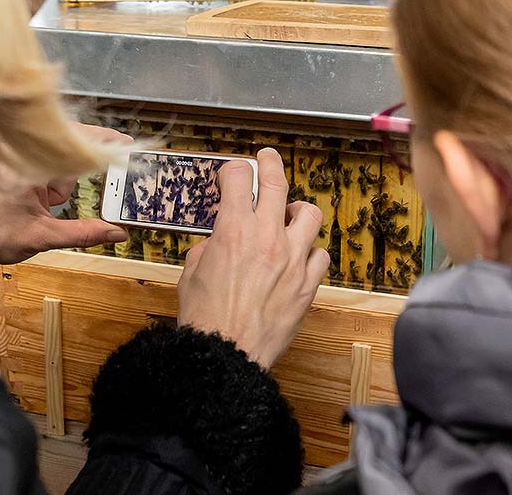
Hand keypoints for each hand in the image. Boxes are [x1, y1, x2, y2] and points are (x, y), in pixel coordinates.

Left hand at [0, 123, 130, 264]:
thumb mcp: (42, 236)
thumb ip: (84, 233)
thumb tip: (118, 233)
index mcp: (32, 162)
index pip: (78, 142)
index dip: (107, 141)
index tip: (129, 144)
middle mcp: (23, 152)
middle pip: (69, 153)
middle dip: (75, 178)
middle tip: (76, 198)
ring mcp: (15, 157)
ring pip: (55, 163)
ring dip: (59, 185)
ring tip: (43, 209)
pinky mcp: (9, 164)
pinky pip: (40, 166)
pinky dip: (47, 182)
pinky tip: (39, 203)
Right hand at [177, 148, 329, 368]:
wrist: (227, 354)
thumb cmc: (205, 319)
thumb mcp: (192, 274)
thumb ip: (209, 249)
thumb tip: (218, 244)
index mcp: (232, 231)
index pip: (238, 178)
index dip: (233, 170)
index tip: (232, 173)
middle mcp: (266, 238)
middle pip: (277, 183)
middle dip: (270, 163)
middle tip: (267, 158)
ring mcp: (292, 259)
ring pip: (309, 214)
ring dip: (297, 211)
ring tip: (289, 216)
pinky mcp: (307, 284)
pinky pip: (319, 255)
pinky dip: (309, 252)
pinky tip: (298, 258)